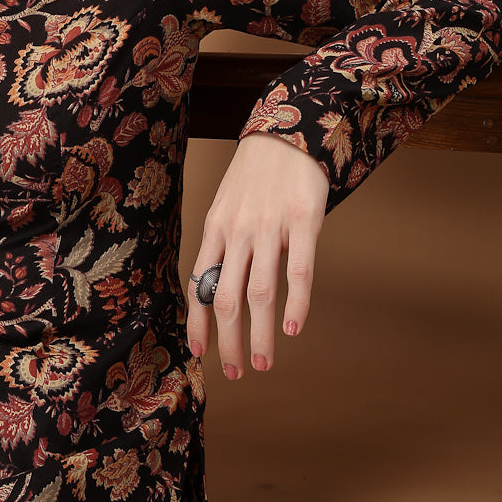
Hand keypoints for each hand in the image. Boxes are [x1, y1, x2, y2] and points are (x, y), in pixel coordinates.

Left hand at [187, 132, 328, 379]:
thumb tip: (218, 288)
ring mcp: (269, 226)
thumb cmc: (256, 174)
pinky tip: (291, 329)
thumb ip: (224, 244)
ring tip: (262, 363)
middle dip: (228, 341)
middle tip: (236, 372)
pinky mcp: (303, 220)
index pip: (200, 285)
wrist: (287, 130)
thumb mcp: (226, 206)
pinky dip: (294, 304)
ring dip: (259, 334)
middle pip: (226, 298)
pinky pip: (298, 271)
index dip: (198, 323)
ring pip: (259, 292)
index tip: (201, 355)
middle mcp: (237, 231)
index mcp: (215, 229)